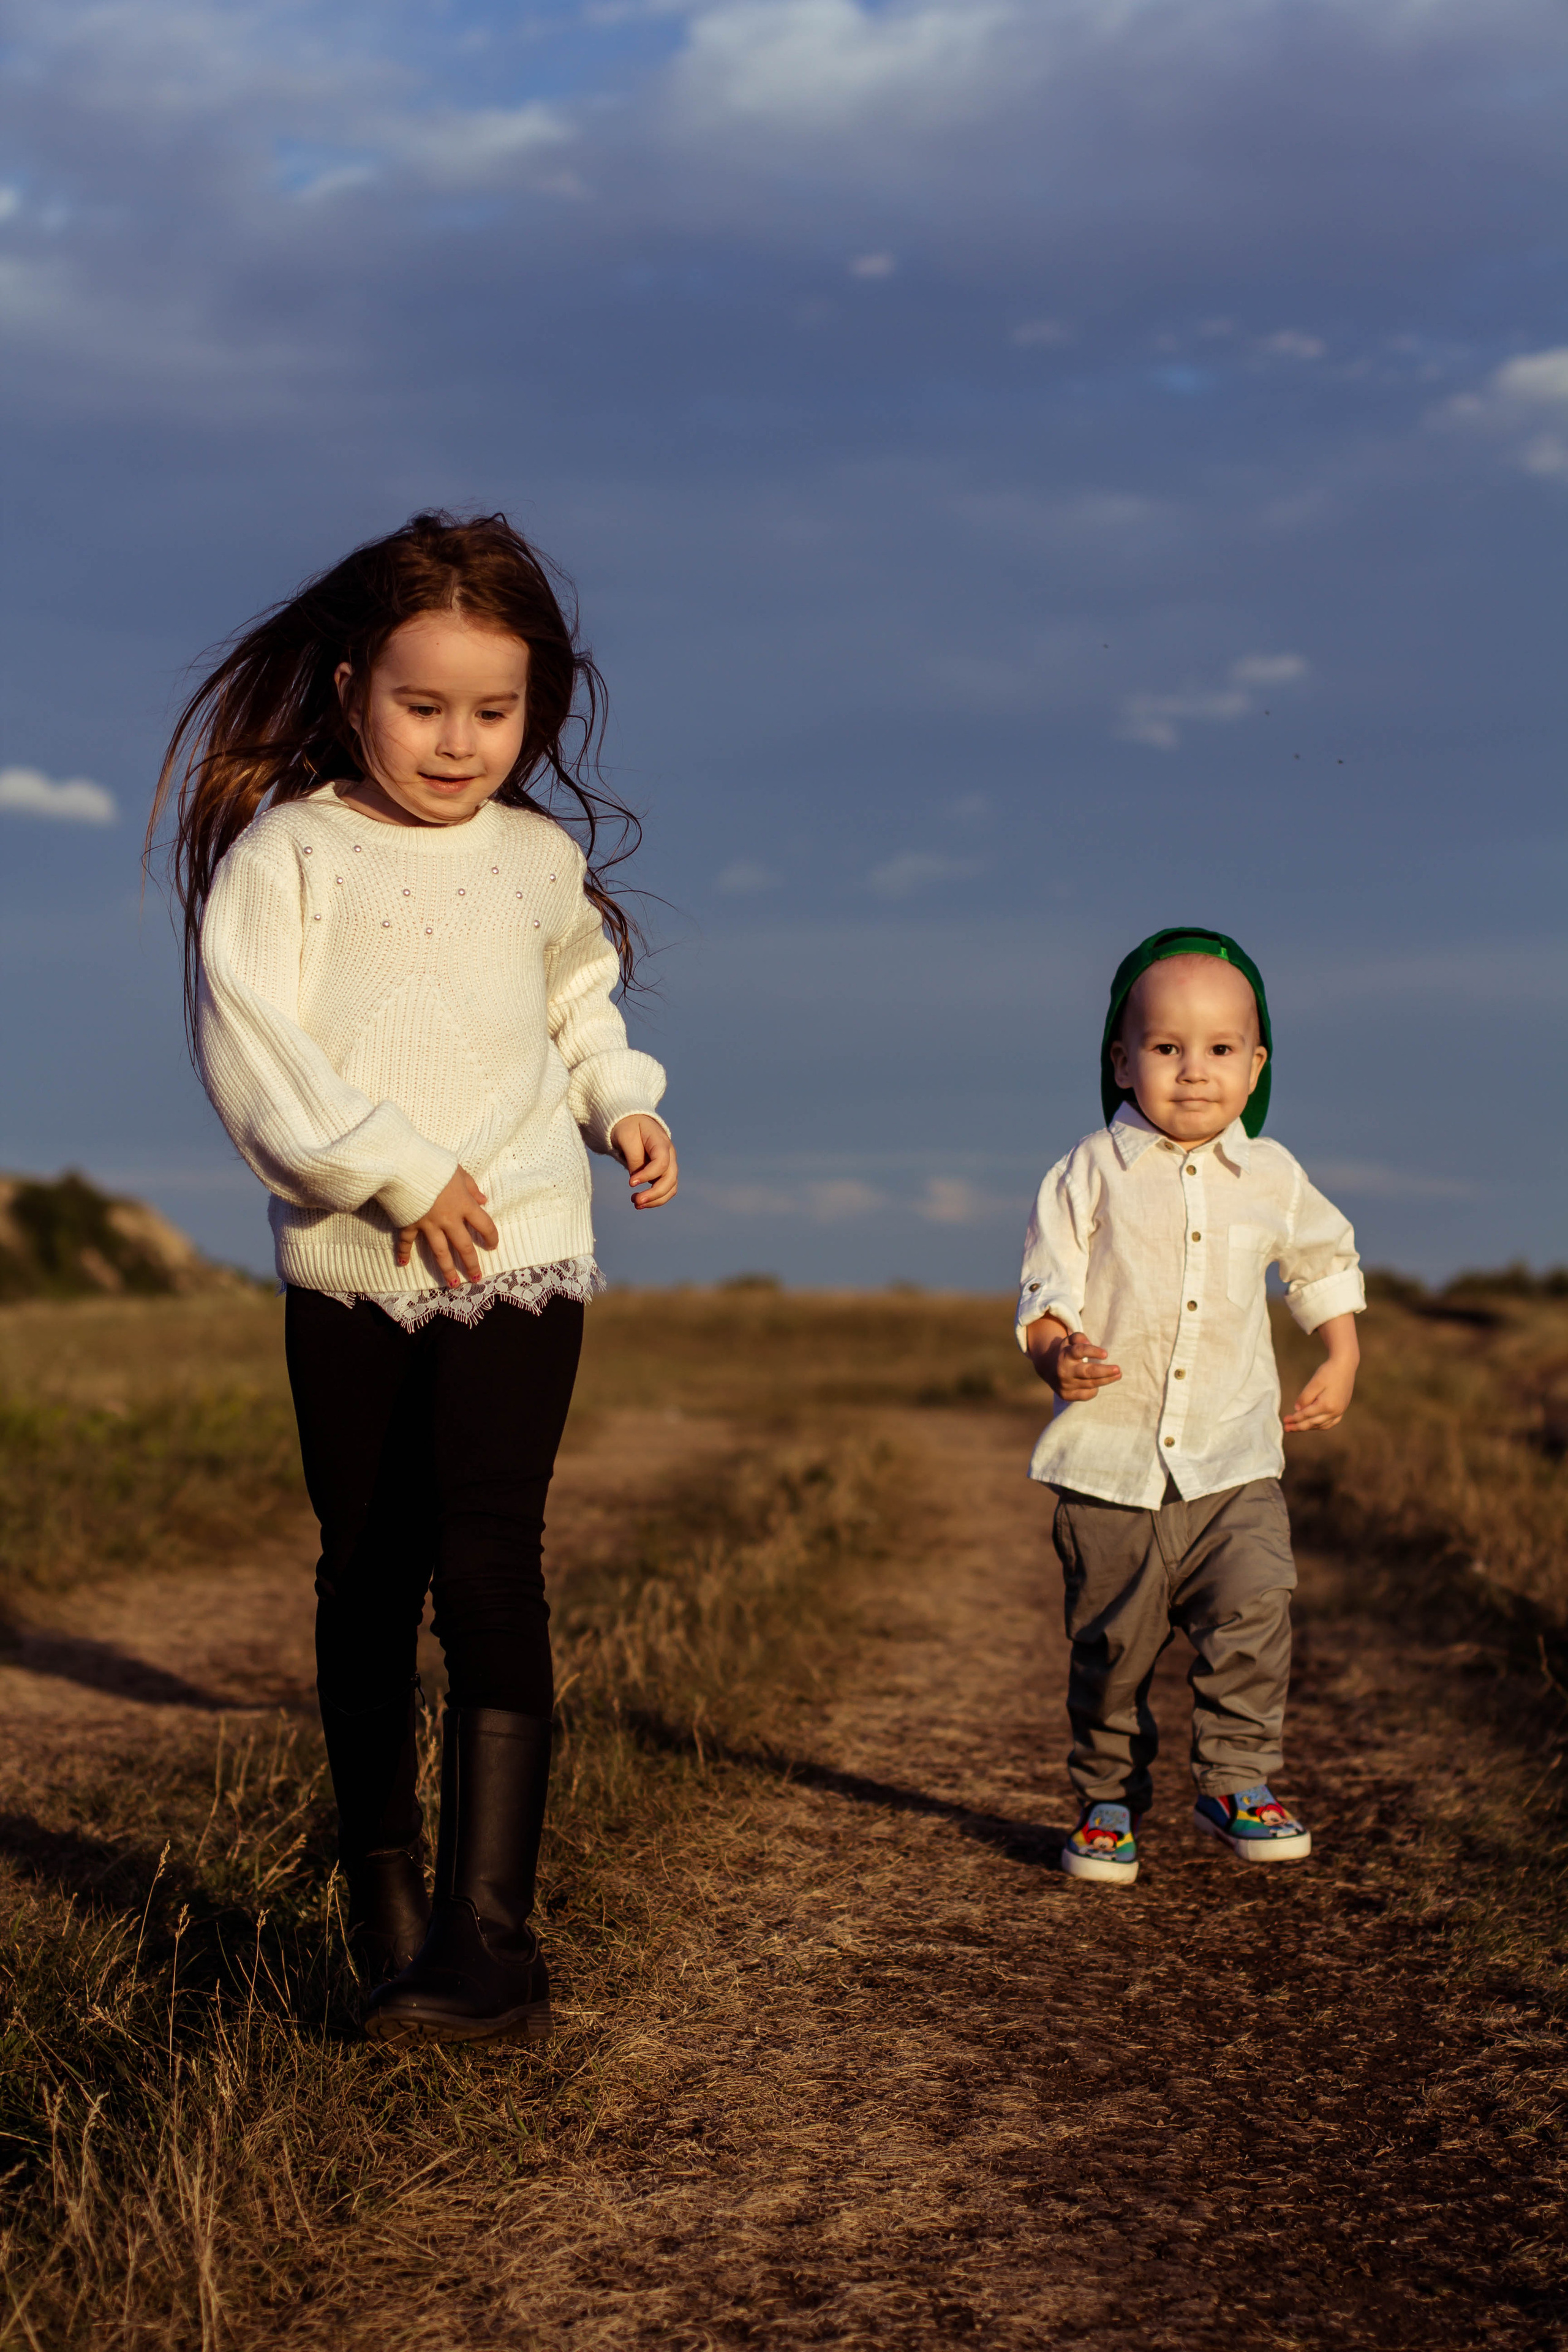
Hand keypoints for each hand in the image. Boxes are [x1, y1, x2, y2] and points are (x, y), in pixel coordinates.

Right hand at [395, 1167, 498, 1287]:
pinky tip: (403, 1264)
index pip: (484, 1225)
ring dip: (447, 1269)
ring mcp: (428, 1224)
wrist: (405, 1164)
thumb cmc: (434, 1164)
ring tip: (453, 1284)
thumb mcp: (458, 1171)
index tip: (493, 1245)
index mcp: (464, 1205)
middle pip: (464, 1246)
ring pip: (440, 1252)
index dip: (491, 1236)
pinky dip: (403, 1252)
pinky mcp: (409, 1223)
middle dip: (471, 1264)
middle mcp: (449, 1219)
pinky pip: (407, 1241)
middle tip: (476, 1277)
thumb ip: (471, 1187)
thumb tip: (484, 1200)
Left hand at [610, 1115, 677, 1209]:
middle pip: (670, 1179)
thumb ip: (633, 1157)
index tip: (631, 1183)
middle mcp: (670, 1155)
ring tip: (636, 1203)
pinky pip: (666, 1189)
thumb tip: (636, 1178)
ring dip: (656, 1200)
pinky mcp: (663, 1173)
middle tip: (635, 1201)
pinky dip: (655, 1199)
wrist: (632, 1123)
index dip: (648, 1175)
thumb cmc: (628, 1127)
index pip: (662, 1162)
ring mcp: (669, 1165)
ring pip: (671, 1188)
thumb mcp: (626, 1137)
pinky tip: (640, 1202)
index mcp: (661, 1142)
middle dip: (655, 1193)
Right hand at [1026, 1315, 1121, 1401]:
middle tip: (1118, 1369)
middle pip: (1087, 1372)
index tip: (1106, 1354)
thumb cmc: (1067, 1353)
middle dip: (1104, 1371)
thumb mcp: (1069, 1341)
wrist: (1050, 1371)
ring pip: (1090, 1384)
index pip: (1079, 1352)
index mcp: (1065, 1355)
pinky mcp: (1067, 1396)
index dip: (1092, 1352)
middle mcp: (1064, 1371)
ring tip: (1118, 1374)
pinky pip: (1087, 1394)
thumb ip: (1079, 1337)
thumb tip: (1088, 1342)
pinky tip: (1100, 1382)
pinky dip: (1095, 1389)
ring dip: (1106, 1380)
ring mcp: (1065, 1385)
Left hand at [1283, 1313, 1358, 1431]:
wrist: (1345, 1365)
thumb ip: (1305, 1397)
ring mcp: (1340, 1411)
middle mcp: (1335, 1411)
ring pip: (1321, 1425)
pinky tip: (1313, 1424)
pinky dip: (1320, 1425)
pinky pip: (1330, 1423)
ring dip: (1309, 1427)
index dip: (1294, 1419)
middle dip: (1298, 1426)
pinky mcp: (1342, 1409)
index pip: (1306, 1416)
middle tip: (1286, 1428)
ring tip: (1297, 1427)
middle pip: (1313, 1423)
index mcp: (1327, 1405)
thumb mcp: (1314, 1382)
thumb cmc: (1328, 1371)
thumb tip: (1297, 1410)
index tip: (1284, 1420)